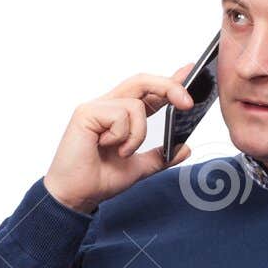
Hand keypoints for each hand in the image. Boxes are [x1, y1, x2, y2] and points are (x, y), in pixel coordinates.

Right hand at [42, 66, 196, 213]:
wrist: (76, 196)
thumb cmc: (98, 179)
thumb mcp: (139, 168)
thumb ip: (161, 156)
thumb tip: (184, 148)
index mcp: (119, 116)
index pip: (148, 91)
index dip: (169, 81)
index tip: (190, 71)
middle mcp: (107, 106)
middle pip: (143, 82)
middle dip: (169, 87)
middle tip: (187, 103)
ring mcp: (96, 108)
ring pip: (135, 105)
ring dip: (137, 134)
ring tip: (122, 152)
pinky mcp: (86, 112)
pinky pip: (120, 115)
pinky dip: (122, 135)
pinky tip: (106, 147)